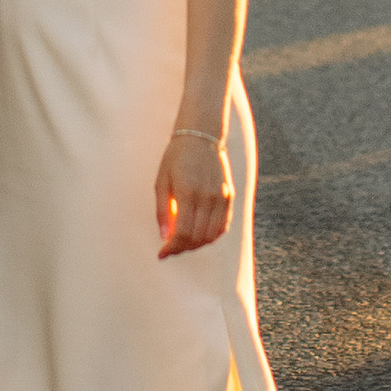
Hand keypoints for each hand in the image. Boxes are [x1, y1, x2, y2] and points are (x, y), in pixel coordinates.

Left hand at [155, 125, 231, 258]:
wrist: (200, 137)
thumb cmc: (176, 158)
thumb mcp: (161, 181)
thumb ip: (162, 210)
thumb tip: (164, 237)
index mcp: (188, 192)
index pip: (183, 232)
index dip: (172, 248)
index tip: (162, 254)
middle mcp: (207, 196)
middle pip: (197, 237)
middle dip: (182, 248)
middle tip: (170, 248)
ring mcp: (221, 197)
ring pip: (211, 235)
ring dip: (196, 245)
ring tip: (183, 243)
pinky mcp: (229, 196)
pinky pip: (223, 226)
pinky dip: (211, 236)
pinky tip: (199, 235)